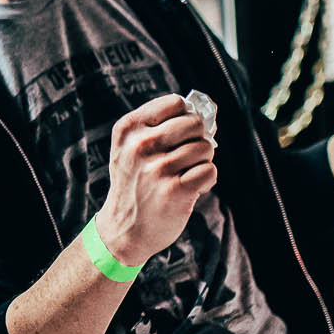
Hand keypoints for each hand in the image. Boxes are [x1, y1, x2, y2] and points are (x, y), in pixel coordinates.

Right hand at [93, 94, 217, 266]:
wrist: (124, 229)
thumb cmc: (135, 183)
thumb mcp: (130, 148)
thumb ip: (159, 125)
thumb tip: (207, 113)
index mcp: (129, 129)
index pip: (176, 103)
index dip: (185, 117)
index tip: (179, 135)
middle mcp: (140, 145)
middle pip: (195, 123)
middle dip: (197, 139)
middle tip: (184, 158)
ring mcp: (158, 168)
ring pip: (205, 147)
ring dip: (201, 162)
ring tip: (184, 175)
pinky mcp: (175, 191)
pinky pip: (210, 170)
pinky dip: (206, 180)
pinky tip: (191, 188)